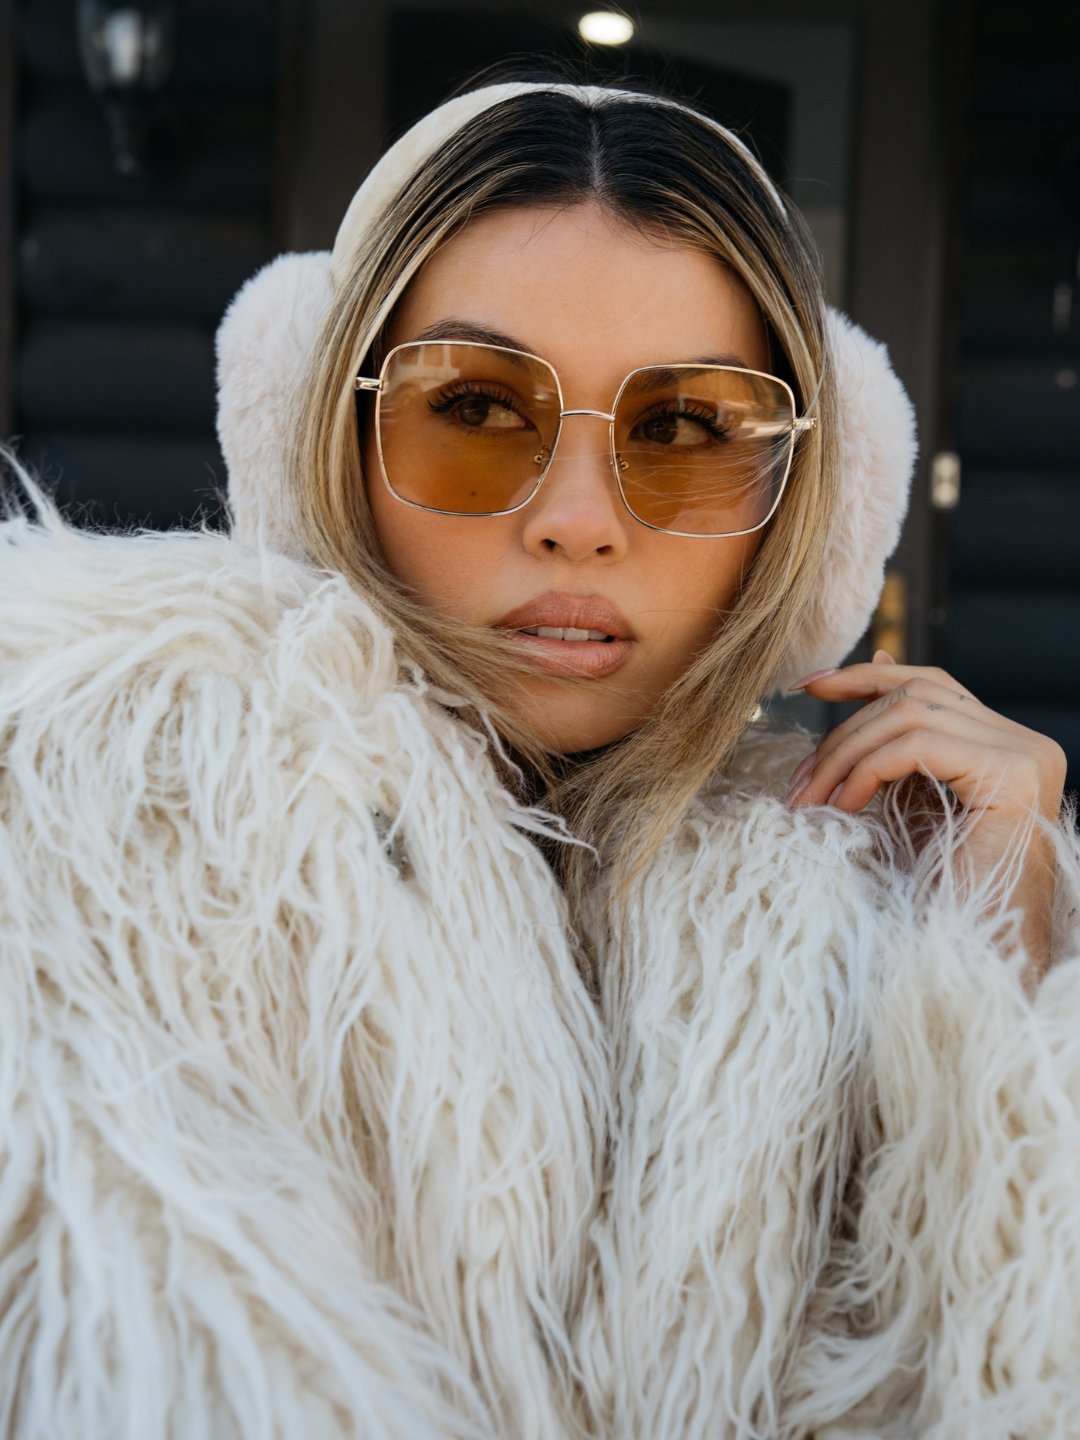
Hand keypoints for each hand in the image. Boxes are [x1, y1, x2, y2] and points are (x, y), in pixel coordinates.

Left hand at [785, 651, 1066, 989]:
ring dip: (845, 753)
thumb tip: (874, 666)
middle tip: (798, 782)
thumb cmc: (936, 896)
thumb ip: (894, 747)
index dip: (866, 677)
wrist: (971, 959)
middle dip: (842, 731)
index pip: (930, 685)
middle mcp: (1027, 743)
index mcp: (1006, 745)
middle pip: (916, 696)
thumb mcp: (907, 805)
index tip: (808, 686)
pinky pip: (918, 745)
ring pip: (911, 714)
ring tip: (811, 799)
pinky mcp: (1012, 778)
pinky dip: (867, 770)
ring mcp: (1026, 756)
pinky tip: (843, 806)